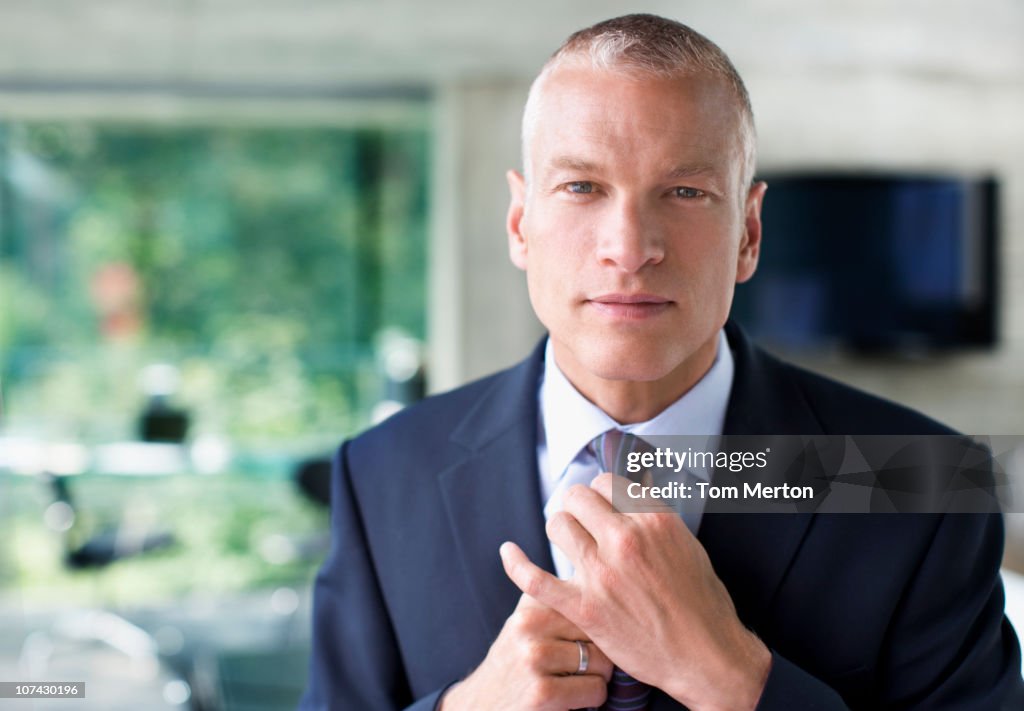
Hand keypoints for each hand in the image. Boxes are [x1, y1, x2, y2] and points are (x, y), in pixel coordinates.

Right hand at [440, 592, 612, 710]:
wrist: (480, 707)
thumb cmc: (517, 665)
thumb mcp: (527, 623)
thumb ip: (554, 597)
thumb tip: (597, 571)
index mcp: (531, 602)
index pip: (590, 601)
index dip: (598, 622)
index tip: (585, 636)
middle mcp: (529, 624)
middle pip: (600, 629)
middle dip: (602, 650)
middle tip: (582, 664)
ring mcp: (534, 657)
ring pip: (603, 661)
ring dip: (598, 678)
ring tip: (576, 681)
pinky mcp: (542, 692)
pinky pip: (596, 690)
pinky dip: (592, 699)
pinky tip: (573, 699)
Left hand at [500, 472, 770, 710]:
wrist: (706, 656)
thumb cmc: (702, 603)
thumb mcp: (688, 544)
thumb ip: (656, 516)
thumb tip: (636, 489)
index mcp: (654, 520)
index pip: (608, 482)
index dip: (602, 493)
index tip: (603, 506)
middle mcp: (626, 539)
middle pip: (578, 497)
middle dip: (578, 506)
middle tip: (584, 523)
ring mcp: (602, 573)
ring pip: (558, 525)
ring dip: (562, 531)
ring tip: (569, 543)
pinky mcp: (585, 607)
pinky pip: (536, 579)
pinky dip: (516, 564)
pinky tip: (508, 552)